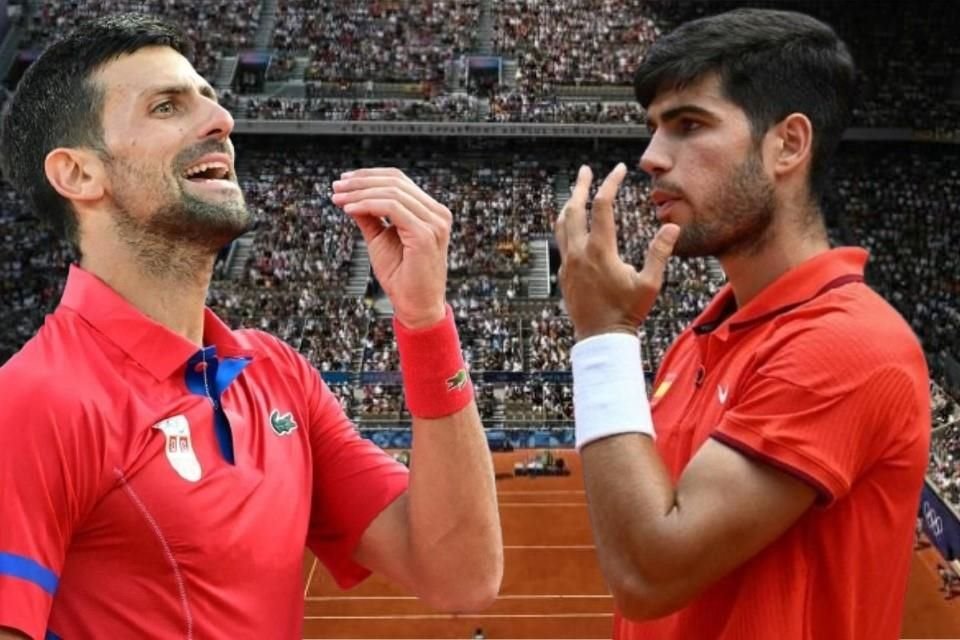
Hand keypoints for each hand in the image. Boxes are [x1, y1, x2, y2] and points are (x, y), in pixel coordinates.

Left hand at [332, 168, 449, 327]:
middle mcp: (437, 214)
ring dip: (359, 193)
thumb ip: (370, 217)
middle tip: (336, 188)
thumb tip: (349, 197)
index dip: (369, 176)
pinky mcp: (424, 234)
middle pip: (395, 182)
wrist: (417, 308)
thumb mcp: (380, 240)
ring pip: (392, 192)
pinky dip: (367, 205)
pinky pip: (391, 208)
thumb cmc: (402, 278)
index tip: (343, 182)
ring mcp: (434, 223)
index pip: (399, 181)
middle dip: (360, 182)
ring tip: (338, 199)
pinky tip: (349, 210)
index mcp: (431, 212)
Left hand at [555, 163, 679, 340]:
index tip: (619, 169)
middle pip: (574, 209)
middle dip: (580, 186)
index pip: (602, 206)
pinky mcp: (564, 274)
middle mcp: (579, 252)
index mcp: (600, 250)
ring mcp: (568, 263)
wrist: (600, 338)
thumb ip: (659, 253)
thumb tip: (672, 226)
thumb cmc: (627, 312)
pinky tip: (573, 227)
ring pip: (562, 224)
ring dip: (568, 205)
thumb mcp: (650, 283)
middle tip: (585, 170)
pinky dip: (566, 227)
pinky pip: (561, 243)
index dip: (610, 183)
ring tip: (575, 193)